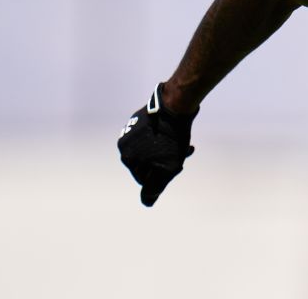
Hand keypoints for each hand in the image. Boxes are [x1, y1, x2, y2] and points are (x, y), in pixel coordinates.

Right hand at [118, 83, 196, 206]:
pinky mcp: (140, 119)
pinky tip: (176, 133)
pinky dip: (164, 138)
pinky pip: (152, 135)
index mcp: (127, 157)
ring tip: (182, 144)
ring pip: (152, 150)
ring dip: (168, 151)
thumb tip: (146, 201)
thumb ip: (155, 187)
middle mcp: (124, 145)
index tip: (176, 165)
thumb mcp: (167, 169)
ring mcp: (131, 130)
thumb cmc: (172, 139)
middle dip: (166, 162)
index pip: (146, 179)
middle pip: (148, 164)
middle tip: (182, 153)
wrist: (174, 105)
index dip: (163, 175)